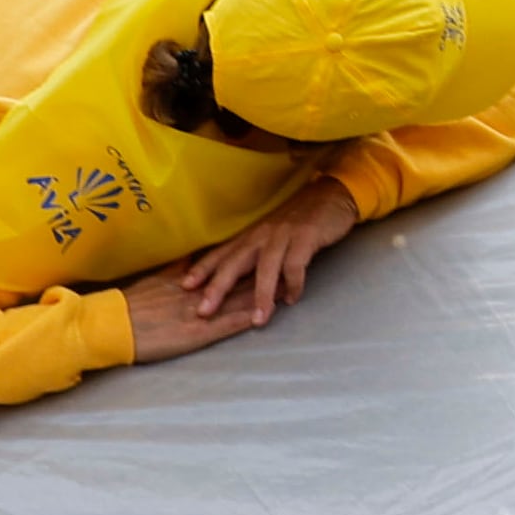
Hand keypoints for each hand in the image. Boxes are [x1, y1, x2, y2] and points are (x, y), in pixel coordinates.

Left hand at [122, 180, 360, 356]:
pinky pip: (296, 264)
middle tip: (204, 311)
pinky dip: (294, 283)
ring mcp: (284, 235)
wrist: (331, 195)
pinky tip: (292, 298)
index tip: (183, 287)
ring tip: (259, 319)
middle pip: (235, 262)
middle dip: (218, 287)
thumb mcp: (271, 233)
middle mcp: (262, 234)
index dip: (202, 269)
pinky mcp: (306, 237)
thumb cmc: (299, 219)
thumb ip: (255, 254)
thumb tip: (237, 281)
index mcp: (251, 235)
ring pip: (267, 267)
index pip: (221, 253)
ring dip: (262, 295)